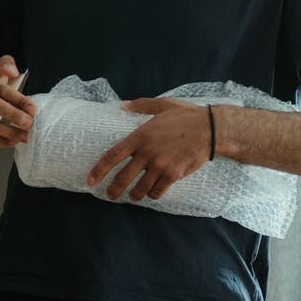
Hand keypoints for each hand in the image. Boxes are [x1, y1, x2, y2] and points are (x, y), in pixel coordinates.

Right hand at [0, 55, 35, 147]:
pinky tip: (14, 142)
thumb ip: (6, 64)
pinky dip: (0, 142)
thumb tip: (14, 71)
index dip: (19, 100)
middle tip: (29, 123)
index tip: (34, 110)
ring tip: (26, 136)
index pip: (2, 90)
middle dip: (13, 115)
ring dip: (9, 132)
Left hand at [87, 98, 210, 201]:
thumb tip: (122, 105)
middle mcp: (147, 153)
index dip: (99, 170)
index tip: (90, 181)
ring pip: (140, 188)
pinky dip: (154, 194)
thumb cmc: (186, 116)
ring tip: (134, 196)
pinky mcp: (173, 174)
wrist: (210, 129)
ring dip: (135, 195)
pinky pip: (158, 191)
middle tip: (110, 196)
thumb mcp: (162, 105)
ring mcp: (160, 165)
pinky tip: (153, 192)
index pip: (112, 156)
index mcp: (140, 136)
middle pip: (123, 178)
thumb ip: (141, 106)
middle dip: (114, 190)